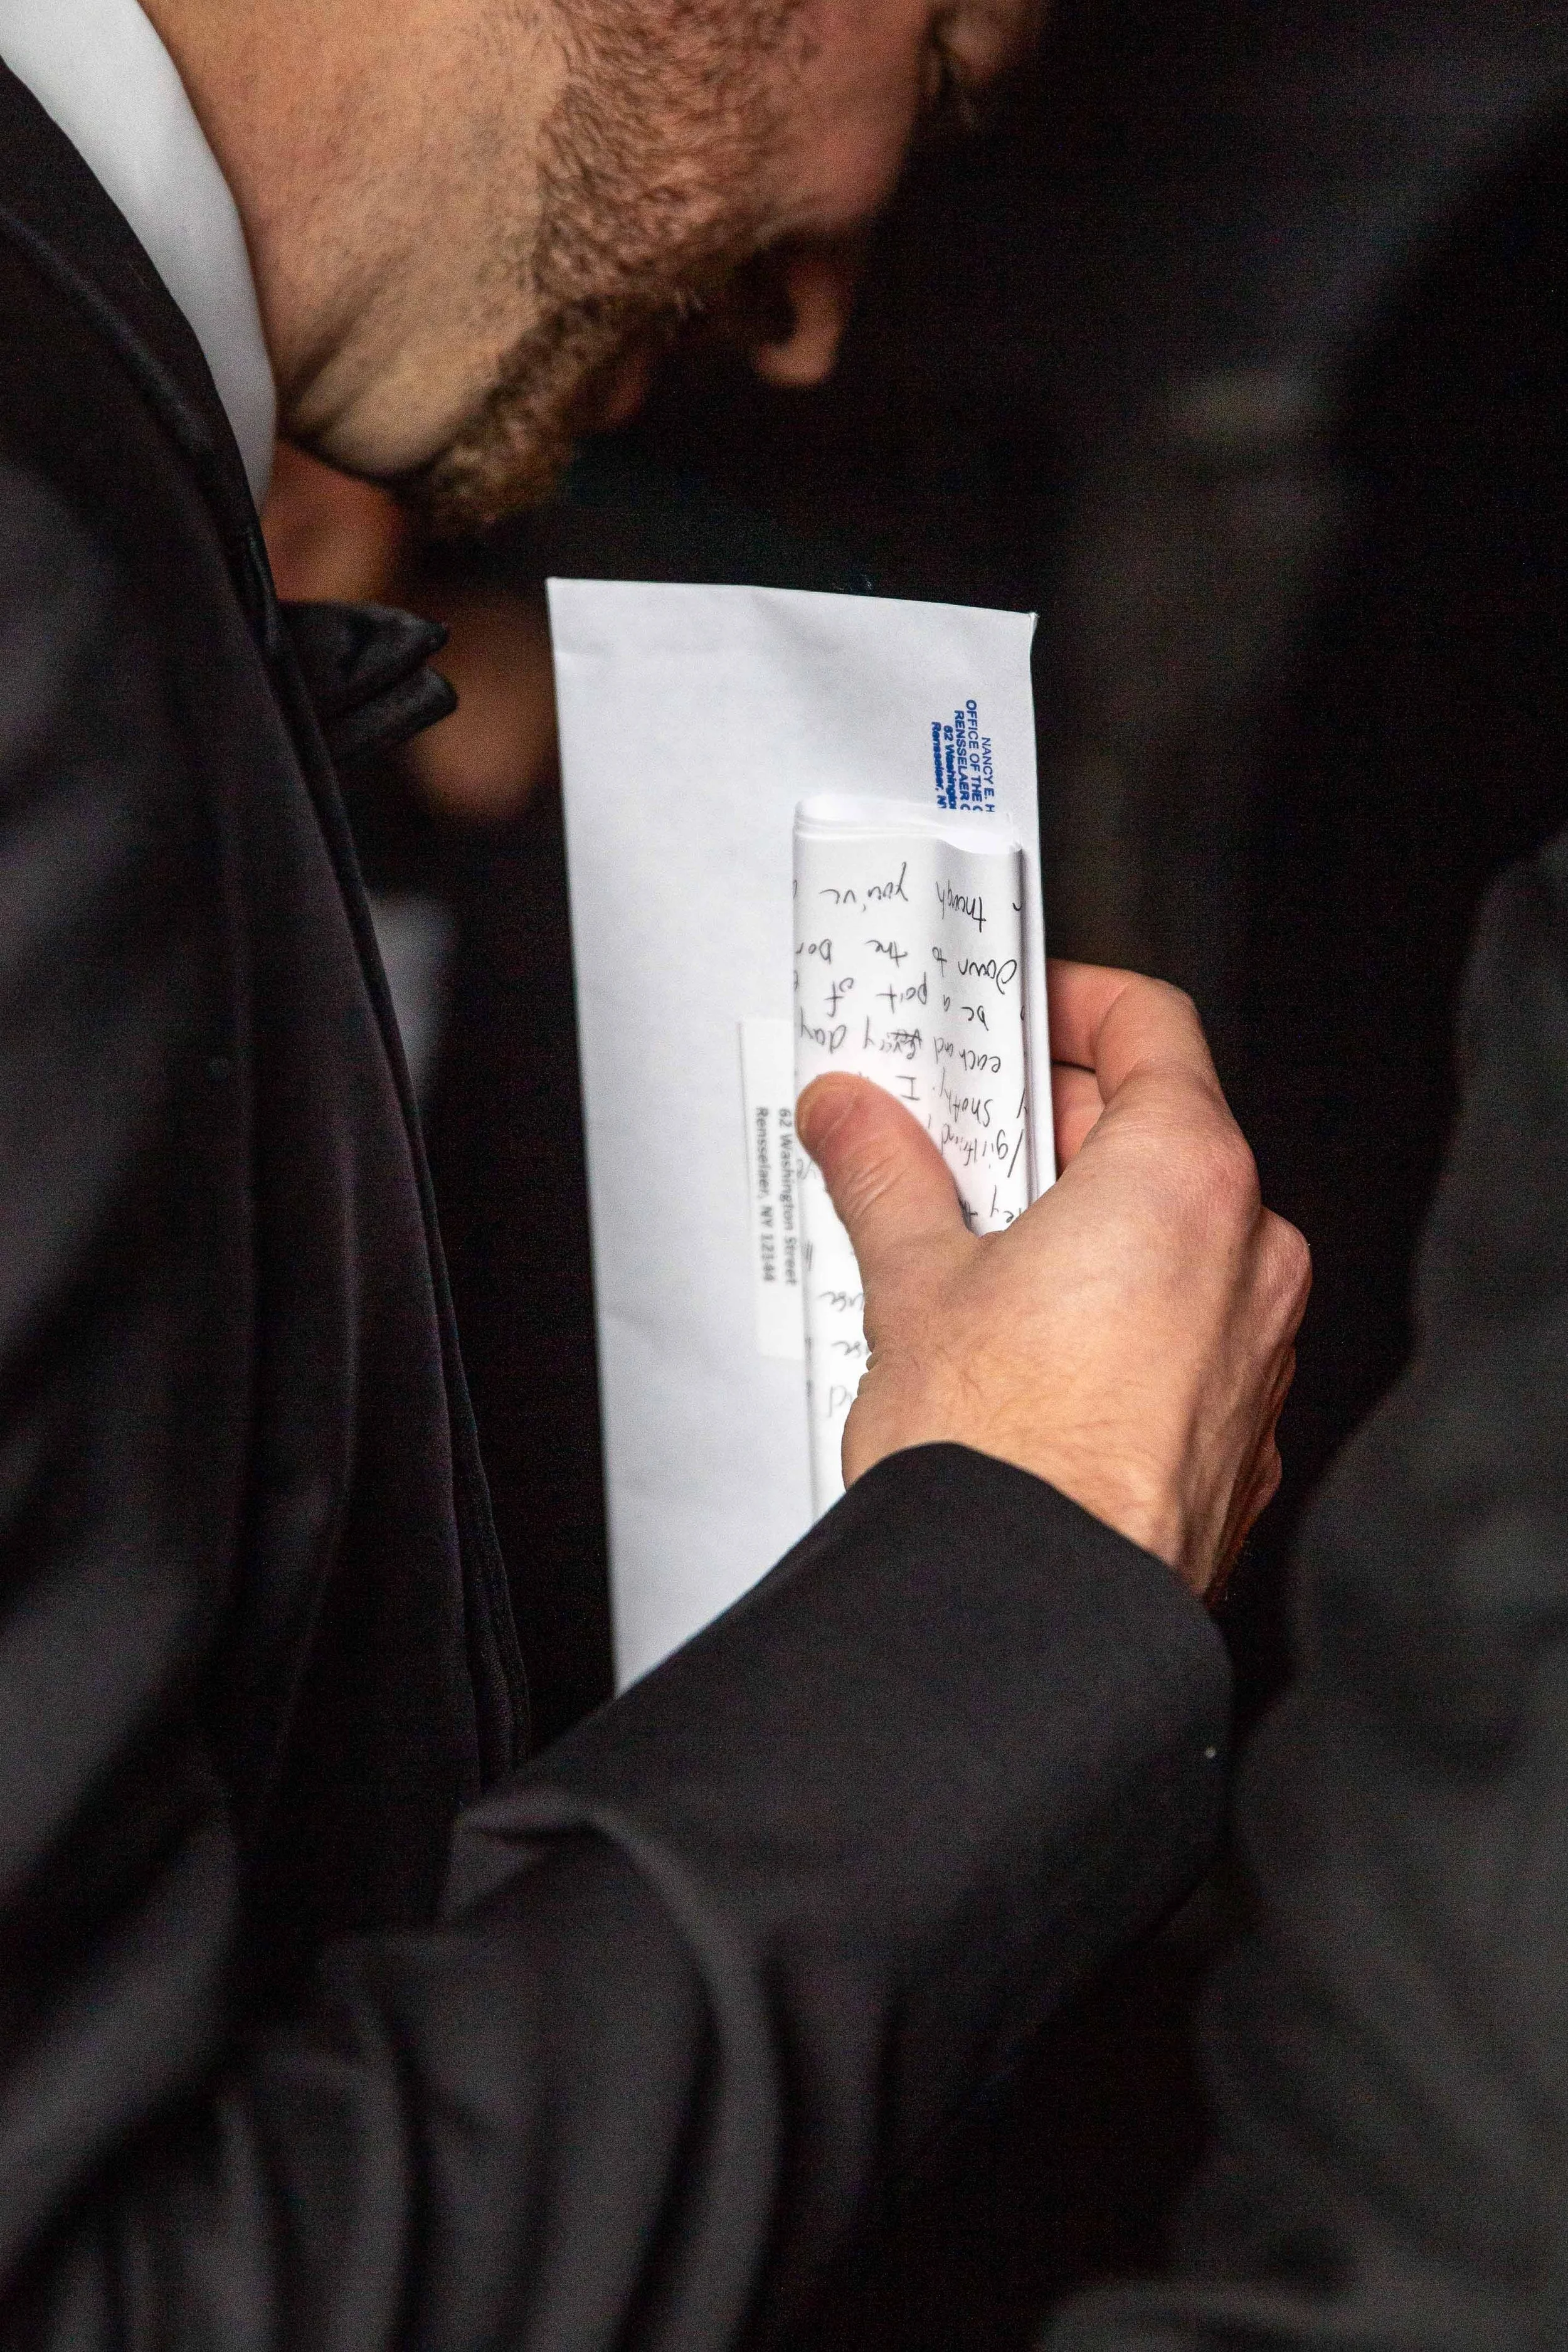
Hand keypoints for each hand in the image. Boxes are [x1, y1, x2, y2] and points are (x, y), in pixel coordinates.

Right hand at [796, 962, 1309, 1599]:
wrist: (1032, 1611)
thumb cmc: (1002, 1455)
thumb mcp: (915, 1281)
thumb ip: (886, 1174)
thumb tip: (855, 1119)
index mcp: (1184, 1181)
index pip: (1154, 1026)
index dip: (1075, 1002)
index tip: (1019, 1011)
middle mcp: (1249, 1255)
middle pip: (1163, 1131)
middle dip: (1058, 1124)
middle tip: (963, 1134)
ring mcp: (1258, 1350)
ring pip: (1177, 1237)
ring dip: (1089, 1220)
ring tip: (979, 1245)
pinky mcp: (1240, 1431)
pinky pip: (1188, 1328)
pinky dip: (1123, 1308)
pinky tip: (1032, 1339)